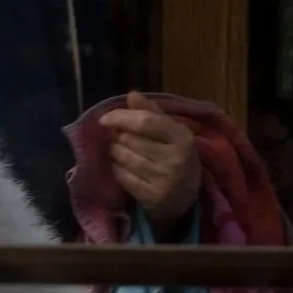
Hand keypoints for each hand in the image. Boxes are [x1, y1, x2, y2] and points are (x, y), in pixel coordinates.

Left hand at [98, 92, 201, 226]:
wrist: (188, 197)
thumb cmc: (177, 156)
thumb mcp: (172, 131)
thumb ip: (152, 112)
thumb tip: (132, 95)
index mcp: (182, 137)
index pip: (145, 122)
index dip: (121, 118)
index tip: (104, 119)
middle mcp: (175, 158)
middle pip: (130, 140)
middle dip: (117, 136)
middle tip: (115, 136)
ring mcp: (164, 180)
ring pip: (124, 158)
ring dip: (114, 151)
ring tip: (117, 149)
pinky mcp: (152, 197)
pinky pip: (122, 177)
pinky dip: (116, 169)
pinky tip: (120, 166)